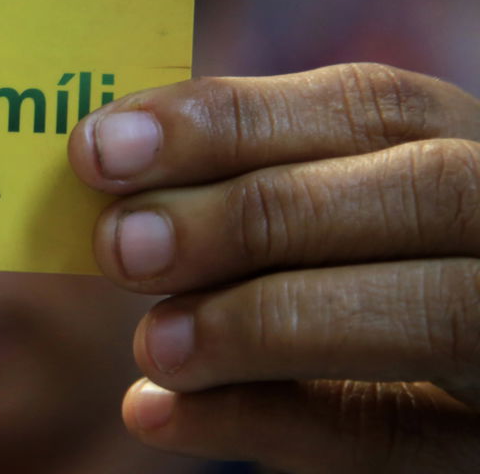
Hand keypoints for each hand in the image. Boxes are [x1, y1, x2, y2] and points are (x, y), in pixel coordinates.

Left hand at [70, 63, 479, 472]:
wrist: (443, 382)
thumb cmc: (353, 273)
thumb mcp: (327, 206)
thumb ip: (253, 180)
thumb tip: (102, 162)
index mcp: (468, 145)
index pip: (370, 104)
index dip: (228, 120)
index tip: (99, 148)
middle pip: (421, 193)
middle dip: (251, 216)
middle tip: (119, 246)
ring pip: (435, 314)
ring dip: (266, 323)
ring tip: (151, 344)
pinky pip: (395, 438)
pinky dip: (263, 424)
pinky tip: (158, 412)